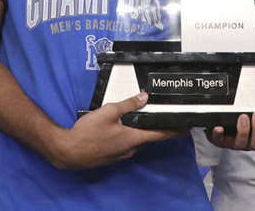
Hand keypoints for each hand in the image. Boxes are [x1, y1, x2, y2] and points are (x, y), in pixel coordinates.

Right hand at [48, 92, 185, 169]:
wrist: (69, 151)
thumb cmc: (88, 132)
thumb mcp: (109, 112)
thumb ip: (128, 104)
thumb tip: (144, 97)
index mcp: (133, 138)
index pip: (160, 134)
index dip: (174, 131)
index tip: (185, 129)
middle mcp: (130, 149)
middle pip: (148, 137)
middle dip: (157, 128)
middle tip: (164, 119)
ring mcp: (121, 154)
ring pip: (136, 140)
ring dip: (140, 131)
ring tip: (142, 120)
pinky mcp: (112, 156)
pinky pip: (126, 144)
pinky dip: (129, 135)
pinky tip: (122, 128)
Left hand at [206, 112, 254, 150]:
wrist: (224, 124)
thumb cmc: (246, 119)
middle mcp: (250, 143)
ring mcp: (236, 143)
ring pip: (241, 142)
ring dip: (243, 130)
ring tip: (243, 117)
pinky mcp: (221, 141)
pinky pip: (219, 140)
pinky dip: (219, 135)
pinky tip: (219, 128)